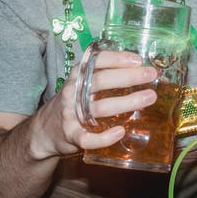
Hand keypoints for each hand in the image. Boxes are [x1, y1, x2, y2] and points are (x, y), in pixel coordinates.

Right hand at [37, 47, 158, 158]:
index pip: (95, 61)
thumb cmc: (73, 103)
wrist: (45, 130)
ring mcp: (71, 115)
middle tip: (151, 75)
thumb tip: (138, 69)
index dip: (117, 59)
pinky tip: (120, 131)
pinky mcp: (72, 136)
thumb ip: (103, 75)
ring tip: (148, 98)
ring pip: (100, 108)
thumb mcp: (81, 84)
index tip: (138, 60)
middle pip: (101, 81)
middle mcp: (73, 92)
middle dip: (128, 77)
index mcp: (77, 76)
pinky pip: (88, 138)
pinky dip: (105, 137)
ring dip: (126, 103)